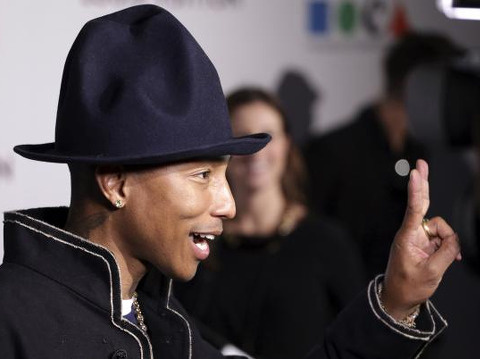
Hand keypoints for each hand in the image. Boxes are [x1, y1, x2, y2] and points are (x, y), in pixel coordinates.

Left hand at [382, 159, 460, 319]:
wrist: (398, 298)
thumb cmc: (408, 286)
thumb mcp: (432, 272)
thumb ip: (447, 252)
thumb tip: (453, 240)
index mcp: (407, 237)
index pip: (414, 209)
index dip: (417, 191)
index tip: (414, 173)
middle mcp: (412, 233)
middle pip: (421, 204)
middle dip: (423, 183)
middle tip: (421, 162)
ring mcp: (418, 237)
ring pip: (442, 229)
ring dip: (448, 242)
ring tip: (443, 261)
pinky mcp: (425, 243)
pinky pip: (443, 238)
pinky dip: (449, 247)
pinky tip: (451, 258)